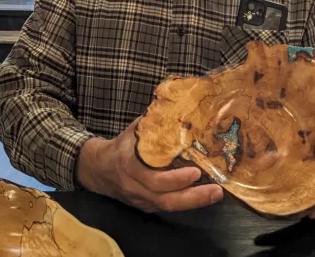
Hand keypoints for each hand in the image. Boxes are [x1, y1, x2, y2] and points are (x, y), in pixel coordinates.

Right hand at [76, 118, 223, 212]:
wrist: (99, 169)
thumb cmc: (122, 145)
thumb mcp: (135, 131)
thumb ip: (155, 123)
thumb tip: (179, 106)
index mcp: (131, 164)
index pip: (153, 178)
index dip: (174, 178)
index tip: (195, 171)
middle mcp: (135, 186)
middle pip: (165, 199)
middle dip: (192, 196)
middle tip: (216, 190)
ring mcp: (140, 199)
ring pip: (167, 206)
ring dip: (194, 202)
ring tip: (215, 194)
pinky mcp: (145, 207)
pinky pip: (166, 208)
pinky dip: (185, 203)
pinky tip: (202, 196)